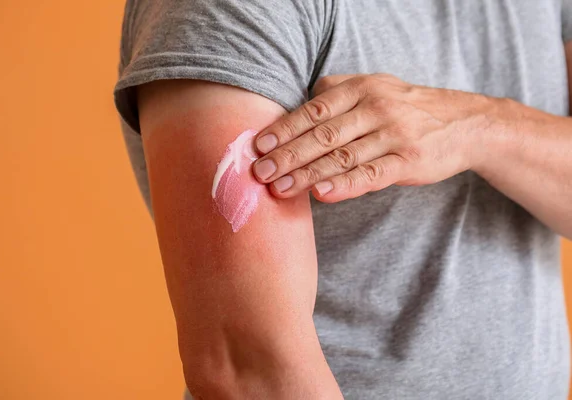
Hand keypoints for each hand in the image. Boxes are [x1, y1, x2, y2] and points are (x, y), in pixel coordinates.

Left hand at [252, 73, 497, 201]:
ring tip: (279, 188)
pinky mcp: (408, 161)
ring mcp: (393, 135)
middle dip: (287, 155)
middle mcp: (375, 108)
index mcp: (361, 89)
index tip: (259, 147)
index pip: (314, 111)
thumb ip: (337, 90)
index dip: (284, 129)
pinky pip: (371, 175)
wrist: (464, 123)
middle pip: (323, 135)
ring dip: (306, 175)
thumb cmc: (407, 107)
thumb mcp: (375, 85)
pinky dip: (344, 185)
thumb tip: (298, 105)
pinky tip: (321, 195)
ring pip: (342, 157)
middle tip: (259, 173)